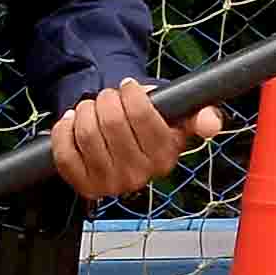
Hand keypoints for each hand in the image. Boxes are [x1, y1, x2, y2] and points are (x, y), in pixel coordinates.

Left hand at [48, 77, 222, 203]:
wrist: (120, 141)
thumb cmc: (148, 123)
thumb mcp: (177, 115)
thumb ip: (199, 115)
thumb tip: (211, 123)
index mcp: (164, 158)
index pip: (142, 116)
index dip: (130, 94)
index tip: (129, 88)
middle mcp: (139, 176)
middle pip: (111, 122)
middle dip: (106, 99)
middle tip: (108, 98)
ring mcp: (110, 184)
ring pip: (87, 134)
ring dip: (85, 111)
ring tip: (91, 108)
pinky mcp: (84, 186)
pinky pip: (65, 153)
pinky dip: (65, 130)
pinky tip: (73, 123)